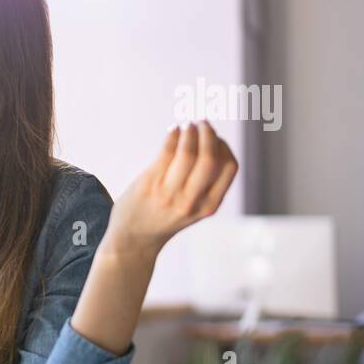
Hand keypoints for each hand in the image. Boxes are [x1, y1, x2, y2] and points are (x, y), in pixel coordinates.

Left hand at [105, 119, 238, 259]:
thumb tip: (212, 142)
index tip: (216, 138)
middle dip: (209, 135)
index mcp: (208, 206)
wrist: (133, 240)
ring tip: (188, 125)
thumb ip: (206, 185)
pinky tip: (174, 131)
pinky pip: (166, 153)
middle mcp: (190, 201)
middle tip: (203, 123)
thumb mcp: (194, 209)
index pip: (230, 167)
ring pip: (187, 153)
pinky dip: (173, 136)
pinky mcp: (149, 185)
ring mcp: (169, 194)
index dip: (225, 147)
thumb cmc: (164, 218)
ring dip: (190, 132)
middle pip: (210, 158)